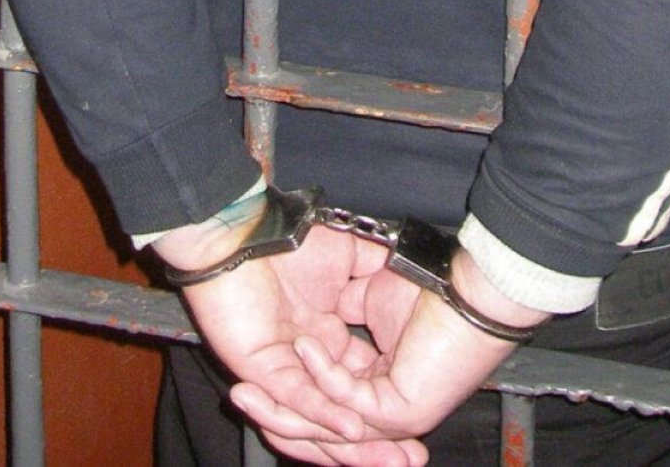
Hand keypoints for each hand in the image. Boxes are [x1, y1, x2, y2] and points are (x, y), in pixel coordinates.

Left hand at [152, 197, 427, 465]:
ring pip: (318, 417)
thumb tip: (406, 289)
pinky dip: (324, 412)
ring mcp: (282, 367)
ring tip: (391, 459)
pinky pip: (296, 396)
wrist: (248, 227)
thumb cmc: (296, 240)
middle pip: (341, 414)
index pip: (358, 386)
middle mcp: (305, 361)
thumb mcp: (355, 260)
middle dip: (375, 445)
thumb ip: (375, 279)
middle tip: (412, 462)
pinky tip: (353, 427)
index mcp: (326, 340)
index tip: (422, 428)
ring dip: (353, 445)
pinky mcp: (261, 365)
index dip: (387, 407)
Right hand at [234, 249, 548, 458]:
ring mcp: (393, 413)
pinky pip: (349, 404)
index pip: (323, 401)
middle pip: (318, 424)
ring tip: (246, 390)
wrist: (471, 284)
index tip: (247, 380)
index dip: (286, 397)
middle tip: (237, 393)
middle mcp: (383, 407)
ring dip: (285, 408)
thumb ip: (340, 312)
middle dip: (274, 412)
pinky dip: (323, 378)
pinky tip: (304, 345)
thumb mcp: (364, 296)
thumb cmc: (426, 282)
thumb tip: (314, 317)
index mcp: (374, 380)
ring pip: (327, 426)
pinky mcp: (401, 410)